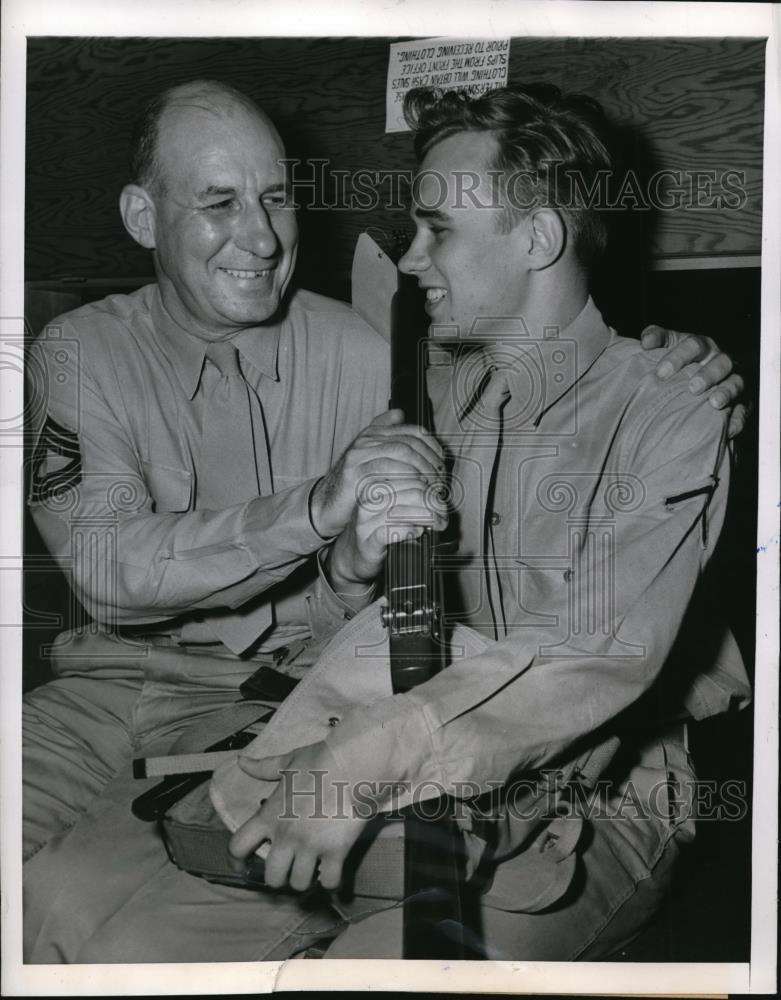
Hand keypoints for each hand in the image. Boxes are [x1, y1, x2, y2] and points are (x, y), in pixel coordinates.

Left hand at [228, 741, 368, 891]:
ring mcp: (311, 846)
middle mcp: (286, 836)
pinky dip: (330, 882)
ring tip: (311, 871)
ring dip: (305, 880)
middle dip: (279, 877)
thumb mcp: (287, 762)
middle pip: (272, 878)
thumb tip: (240, 760)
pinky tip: (332, 873)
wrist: (352, 764)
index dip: (236, 861)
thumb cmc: (319, 760)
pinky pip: (329, 882)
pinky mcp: (335, 851)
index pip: (238, 847)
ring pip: (299, 884)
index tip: (242, 866)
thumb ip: (262, 767)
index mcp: (270, 815)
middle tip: (289, 869)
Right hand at [310, 409, 444, 538]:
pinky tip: (415, 490)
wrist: (327, 504)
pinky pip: (387, 470)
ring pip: (401, 453)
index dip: (433, 447)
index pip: (414, 432)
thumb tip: (399, 413)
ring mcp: (359, 455)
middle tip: (440, 480)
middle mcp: (366, 440)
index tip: (442, 464)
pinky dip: (406, 479)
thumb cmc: (355, 484)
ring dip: (422, 471)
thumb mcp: (371, 458)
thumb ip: (384, 436)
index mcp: (374, 434)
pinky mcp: (354, 473)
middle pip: (410, 442)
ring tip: (432, 487)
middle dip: (429, 461)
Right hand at [326, 472, 448, 588]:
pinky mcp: (368, 542)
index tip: (442, 500)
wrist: (353, 556)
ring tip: (438, 524)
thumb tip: (438, 494)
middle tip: (443, 515)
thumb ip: (410, 496)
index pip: (411, 476)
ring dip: (428, 518)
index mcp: (375, 485)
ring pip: (405, 511)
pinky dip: (410, 531)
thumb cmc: (378, 529)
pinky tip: (418, 532)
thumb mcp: (393, 506)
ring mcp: (366, 521)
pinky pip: (393, 532)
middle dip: (434, 504)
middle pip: (412, 492)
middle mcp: (369, 500)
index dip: (432, 488)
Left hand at [640, 326, 747, 438]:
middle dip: (707, 374)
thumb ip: (656, 338)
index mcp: (701, 347)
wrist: (696, 380)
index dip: (678, 357)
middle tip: (693, 388)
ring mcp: (733, 378)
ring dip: (727, 392)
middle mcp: (719, 359)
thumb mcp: (667, 346)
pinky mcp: (743, 399)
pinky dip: (738, 417)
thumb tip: (646, 342)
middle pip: (719, 362)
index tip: (661, 373)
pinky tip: (730, 428)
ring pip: (736, 382)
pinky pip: (745, 407)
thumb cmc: (677, 363)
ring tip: (715, 404)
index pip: (692, 345)